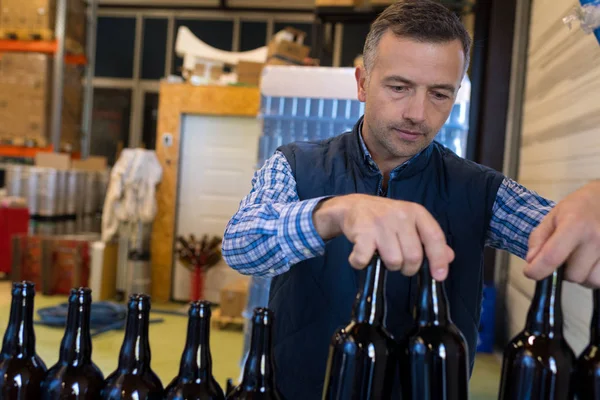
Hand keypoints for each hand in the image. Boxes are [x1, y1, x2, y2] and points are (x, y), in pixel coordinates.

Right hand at [312, 194, 453, 279]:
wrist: (353, 206)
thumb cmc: (385, 218)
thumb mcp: (409, 223)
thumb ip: (428, 239)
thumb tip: (449, 257)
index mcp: (416, 212)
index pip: (434, 237)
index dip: (438, 259)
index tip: (439, 276)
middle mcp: (400, 215)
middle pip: (414, 256)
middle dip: (408, 268)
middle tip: (400, 263)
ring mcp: (380, 223)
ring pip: (393, 261)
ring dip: (387, 266)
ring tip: (380, 255)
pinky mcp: (362, 231)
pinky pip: (366, 260)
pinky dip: (360, 263)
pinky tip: (360, 255)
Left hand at [525, 181, 599, 286]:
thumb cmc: (577, 208)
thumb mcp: (552, 217)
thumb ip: (538, 238)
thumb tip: (531, 261)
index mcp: (575, 225)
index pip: (552, 257)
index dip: (537, 270)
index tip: (530, 272)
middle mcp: (596, 238)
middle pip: (573, 275)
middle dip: (564, 270)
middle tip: (564, 256)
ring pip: (590, 281)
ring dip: (582, 275)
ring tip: (580, 258)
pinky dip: (594, 275)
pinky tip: (591, 261)